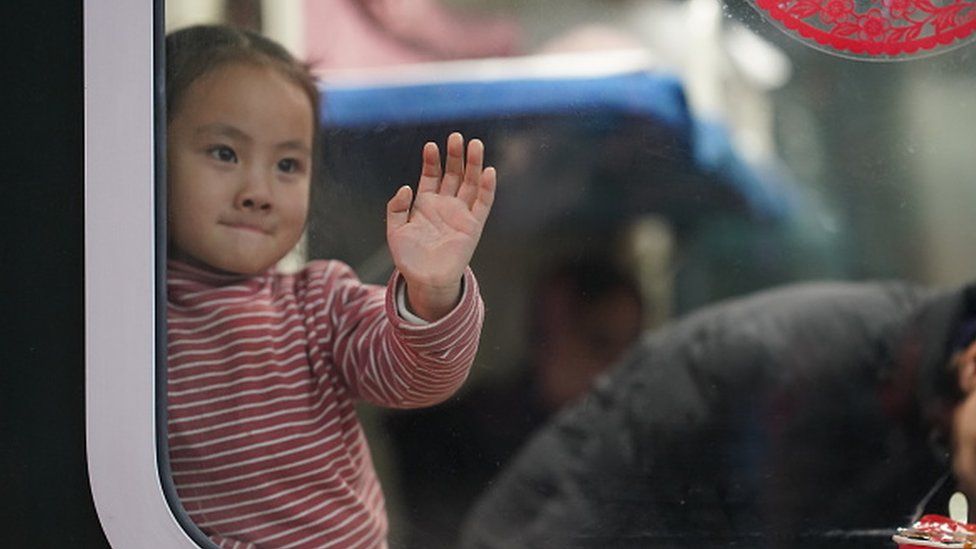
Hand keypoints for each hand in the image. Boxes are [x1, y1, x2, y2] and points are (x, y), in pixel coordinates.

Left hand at [386, 132, 496, 320]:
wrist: (425, 280)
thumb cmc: (409, 258)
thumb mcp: (394, 231)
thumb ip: (396, 208)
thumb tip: (406, 188)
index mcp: (426, 203)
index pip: (432, 175)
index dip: (431, 161)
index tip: (431, 146)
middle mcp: (445, 205)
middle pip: (453, 174)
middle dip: (454, 155)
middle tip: (456, 137)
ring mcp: (461, 214)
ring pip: (470, 183)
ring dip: (473, 164)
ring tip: (474, 144)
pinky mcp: (473, 226)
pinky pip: (483, 203)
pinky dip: (487, 188)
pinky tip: (488, 171)